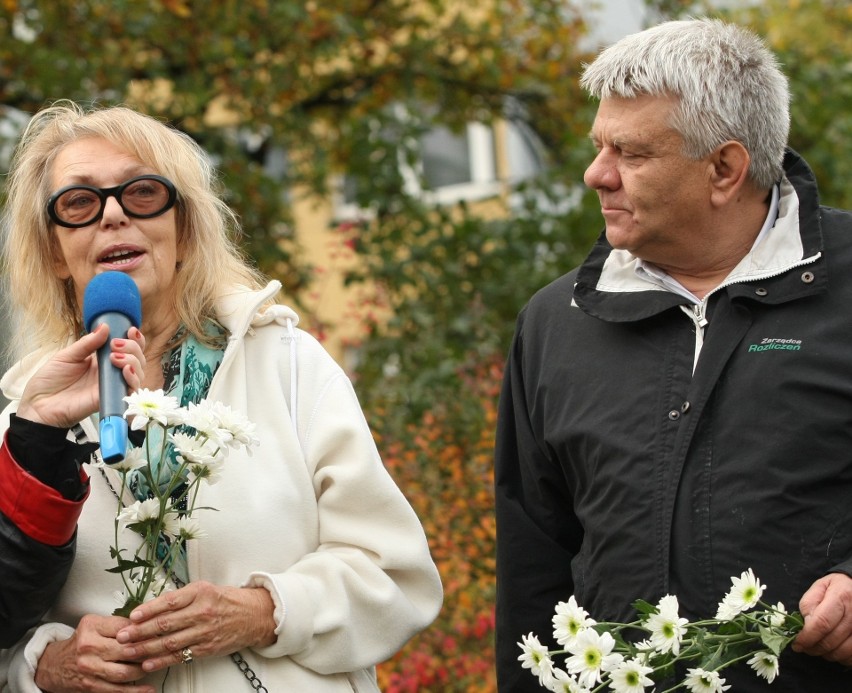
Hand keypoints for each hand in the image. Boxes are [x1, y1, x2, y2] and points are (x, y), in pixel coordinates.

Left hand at [16, 325, 145, 428]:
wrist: (39, 404)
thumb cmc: (50, 380)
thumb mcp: (67, 356)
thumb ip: (87, 343)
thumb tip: (105, 326)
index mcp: (101, 359)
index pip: (127, 348)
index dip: (134, 339)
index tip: (130, 330)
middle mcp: (111, 372)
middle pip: (137, 358)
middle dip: (132, 347)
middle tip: (115, 345)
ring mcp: (112, 385)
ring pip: (138, 372)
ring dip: (133, 361)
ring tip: (115, 358)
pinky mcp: (111, 398)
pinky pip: (131, 390)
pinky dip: (133, 379)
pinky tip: (125, 371)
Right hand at [34, 614, 154, 692]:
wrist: (53, 665)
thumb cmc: (81, 642)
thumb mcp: (94, 625)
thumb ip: (118, 624)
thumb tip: (148, 625)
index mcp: (92, 626)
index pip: (125, 627)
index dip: (144, 630)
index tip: (157, 633)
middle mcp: (88, 646)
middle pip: (127, 650)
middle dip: (147, 652)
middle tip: (159, 650)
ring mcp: (89, 668)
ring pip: (124, 672)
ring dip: (143, 671)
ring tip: (153, 667)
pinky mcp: (90, 685)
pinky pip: (116, 690)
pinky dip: (135, 691)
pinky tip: (148, 690)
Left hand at [115, 581, 275, 671]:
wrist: (254, 615)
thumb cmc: (227, 600)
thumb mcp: (206, 589)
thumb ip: (182, 597)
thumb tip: (152, 607)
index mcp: (200, 592)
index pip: (168, 602)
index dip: (147, 610)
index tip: (131, 616)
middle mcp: (202, 611)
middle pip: (165, 624)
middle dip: (140, 631)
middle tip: (122, 636)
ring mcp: (205, 631)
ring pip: (170, 642)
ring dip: (146, 648)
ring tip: (128, 651)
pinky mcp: (207, 648)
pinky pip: (180, 656)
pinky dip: (162, 660)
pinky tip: (148, 662)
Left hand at [793, 572, 851, 664]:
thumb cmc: (835, 588)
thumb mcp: (819, 588)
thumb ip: (809, 605)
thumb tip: (803, 627)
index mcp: (841, 597)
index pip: (822, 623)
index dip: (807, 637)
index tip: (797, 644)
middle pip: (831, 640)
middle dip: (813, 648)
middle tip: (804, 648)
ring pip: (843, 652)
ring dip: (827, 654)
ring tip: (818, 648)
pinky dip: (841, 658)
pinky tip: (834, 651)